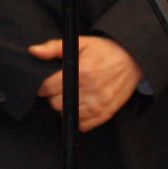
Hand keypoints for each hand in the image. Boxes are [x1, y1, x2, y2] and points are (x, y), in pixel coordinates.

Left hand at [27, 35, 142, 130]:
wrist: (132, 60)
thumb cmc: (106, 51)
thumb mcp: (81, 43)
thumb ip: (54, 47)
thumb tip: (34, 51)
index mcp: (82, 72)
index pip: (49, 88)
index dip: (43, 87)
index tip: (46, 85)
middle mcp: (90, 90)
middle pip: (56, 104)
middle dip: (54, 96)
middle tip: (60, 89)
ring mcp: (99, 104)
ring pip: (68, 115)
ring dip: (66, 107)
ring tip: (72, 96)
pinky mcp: (106, 113)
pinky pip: (83, 125)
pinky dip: (79, 118)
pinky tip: (81, 106)